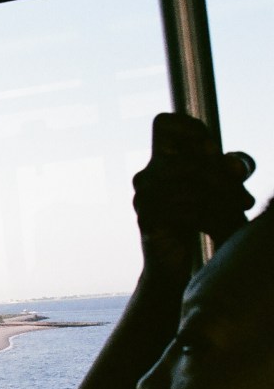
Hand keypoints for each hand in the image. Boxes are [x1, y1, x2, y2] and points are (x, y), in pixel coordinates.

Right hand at [132, 113, 254, 278]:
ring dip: (218, 199)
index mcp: (162, 160)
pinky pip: (178, 209)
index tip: (210, 147)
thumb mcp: (219, 190)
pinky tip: (212, 224)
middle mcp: (146, 173)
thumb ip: (229, 172)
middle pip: (190, 160)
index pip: (164, 124)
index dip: (187, 127)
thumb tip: (234, 165)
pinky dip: (201, 216)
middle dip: (222, 178)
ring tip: (237, 211)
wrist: (172, 264)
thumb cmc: (195, 222)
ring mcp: (142, 195)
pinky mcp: (145, 217)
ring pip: (187, 184)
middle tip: (246, 200)